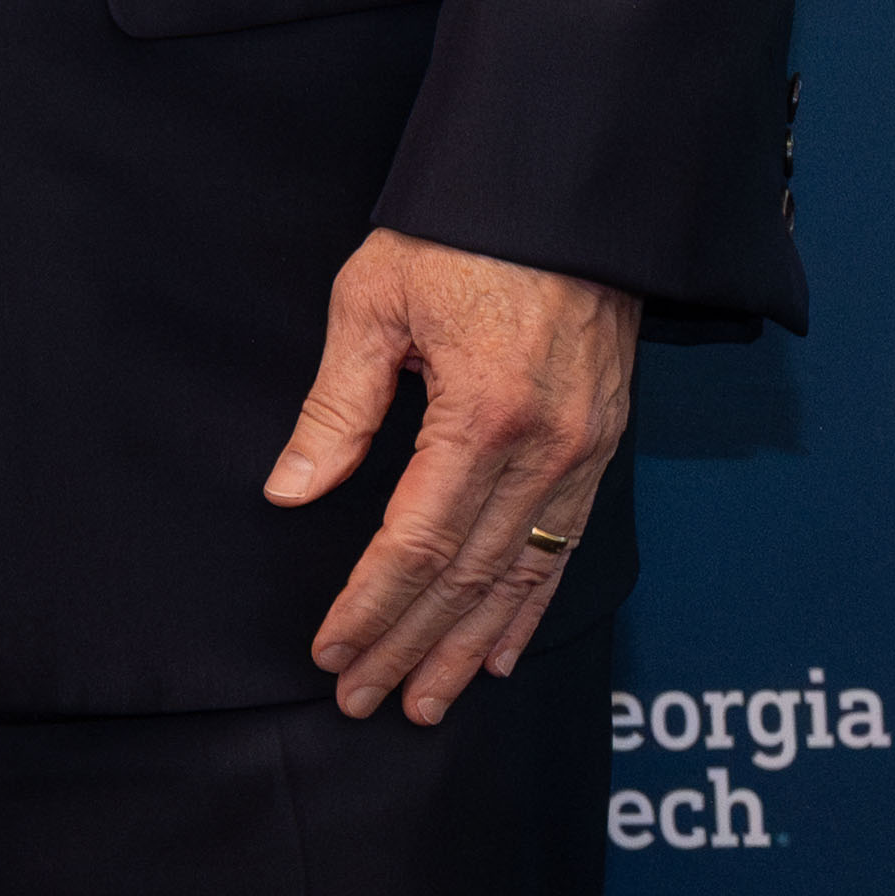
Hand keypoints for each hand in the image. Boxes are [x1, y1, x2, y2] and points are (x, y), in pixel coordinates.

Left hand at [268, 228, 640, 722]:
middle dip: (411, 646)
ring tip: (427, 702)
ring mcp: (583, 453)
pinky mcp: (603, 447)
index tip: (331, 652)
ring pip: (519, 576)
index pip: (414, 543)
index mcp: (482, 414)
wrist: (566, 192)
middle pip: (466, 576)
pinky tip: (499, 651)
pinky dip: (529, 606)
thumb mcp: (374, 299)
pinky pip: (564, 546)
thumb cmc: (460, 232)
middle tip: (364, 700)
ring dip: (469, 647)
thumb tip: (291, 492)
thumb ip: (336, 406)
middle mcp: (543, 449)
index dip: (370, 606)